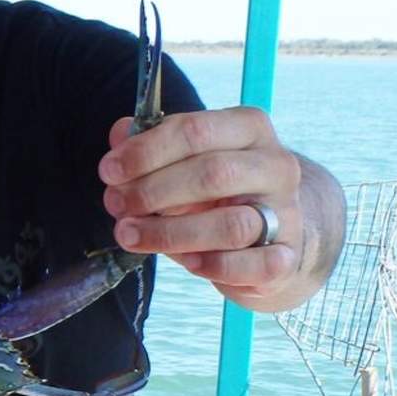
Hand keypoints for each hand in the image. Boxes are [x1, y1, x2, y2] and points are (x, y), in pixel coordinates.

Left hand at [100, 106, 305, 298]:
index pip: (195, 130)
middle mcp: (276, 166)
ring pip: (231, 225)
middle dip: (153, 191)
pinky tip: (185, 261)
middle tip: (116, 205)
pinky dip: (213, 266)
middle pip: (213, 174)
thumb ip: (151, 144)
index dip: (146, 151)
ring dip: (170, 233)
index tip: (109, 171)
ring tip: (130, 235)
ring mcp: (287, 212)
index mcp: (249, 129)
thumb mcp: (185, 159)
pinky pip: (250, 265)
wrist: (272, 233)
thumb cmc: (216, 191)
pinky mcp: (287, 256)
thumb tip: (121, 133)